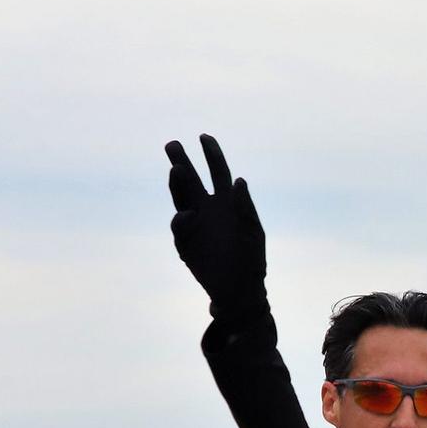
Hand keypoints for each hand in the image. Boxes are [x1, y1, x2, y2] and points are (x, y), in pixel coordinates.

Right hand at [165, 134, 267, 318]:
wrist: (239, 290)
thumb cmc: (251, 259)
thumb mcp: (253, 231)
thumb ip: (244, 206)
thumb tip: (239, 180)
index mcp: (226, 202)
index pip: (217, 171)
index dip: (211, 153)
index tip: (204, 137)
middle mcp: (207, 208)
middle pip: (191, 179)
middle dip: (182, 161)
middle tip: (172, 145)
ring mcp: (194, 224)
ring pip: (181, 198)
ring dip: (177, 184)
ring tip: (176, 170)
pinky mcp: (185, 243)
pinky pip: (180, 227)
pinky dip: (182, 220)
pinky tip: (188, 214)